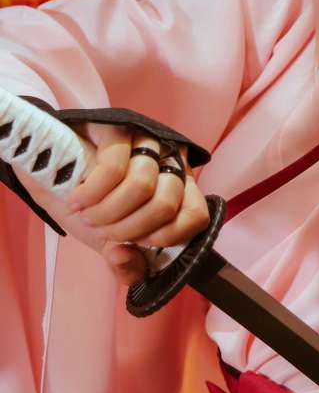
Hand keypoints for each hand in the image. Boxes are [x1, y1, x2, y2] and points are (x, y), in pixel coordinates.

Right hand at [16, 122, 209, 284]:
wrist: (48, 176)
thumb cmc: (90, 208)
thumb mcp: (109, 242)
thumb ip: (125, 264)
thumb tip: (124, 258)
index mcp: (177, 190)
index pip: (195, 215)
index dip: (167, 236)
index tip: (136, 243)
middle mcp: (168, 162)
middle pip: (166, 203)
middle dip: (128, 228)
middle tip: (102, 230)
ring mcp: (145, 141)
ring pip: (142, 186)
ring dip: (107, 212)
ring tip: (87, 216)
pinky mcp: (118, 128)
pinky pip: (114, 167)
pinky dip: (92, 193)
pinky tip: (77, 200)